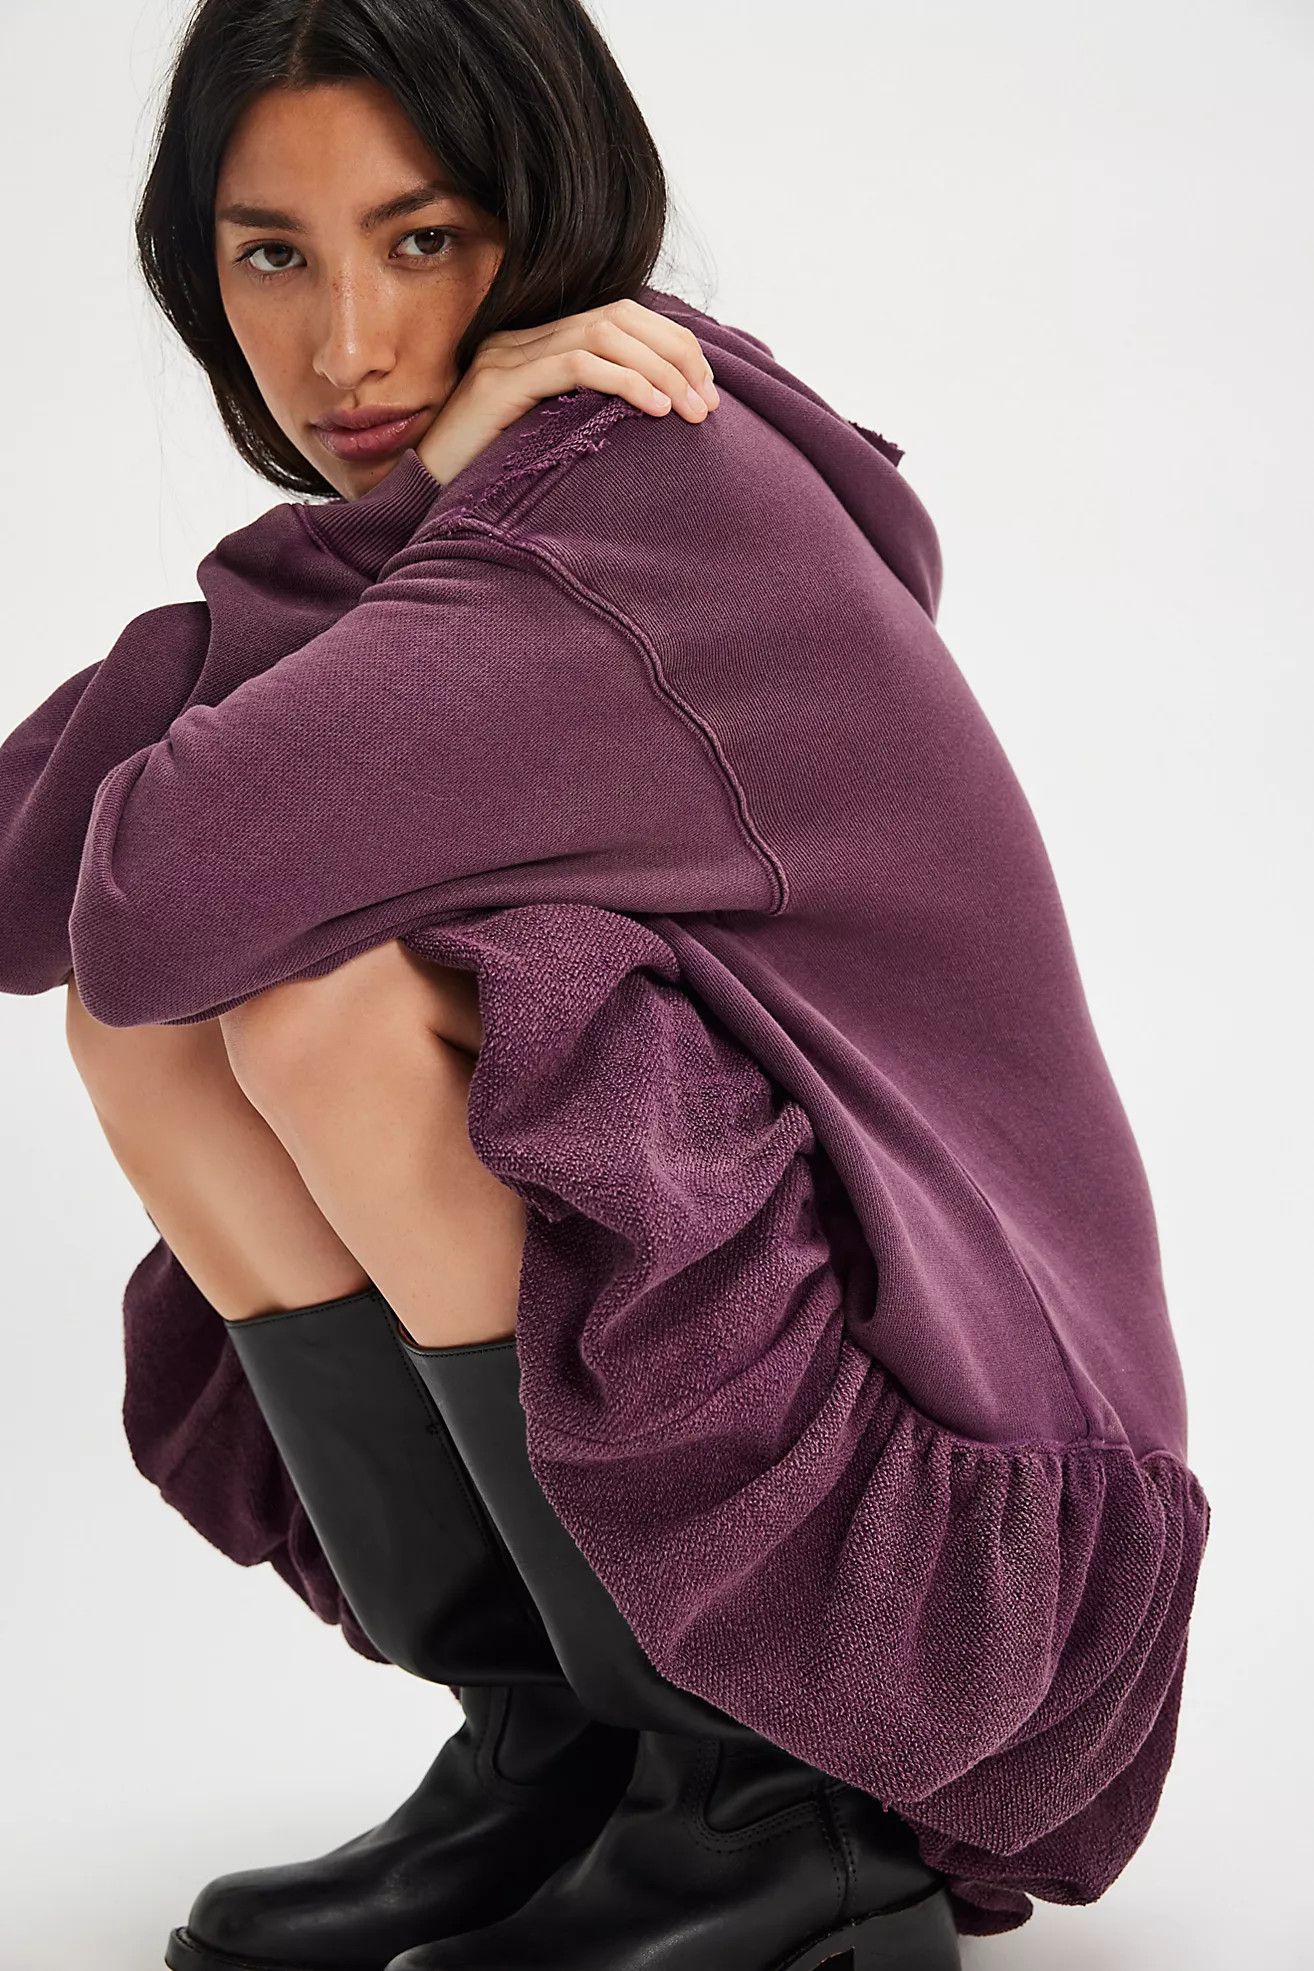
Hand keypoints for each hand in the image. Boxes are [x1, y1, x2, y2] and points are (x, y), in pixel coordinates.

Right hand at [415, 297, 719, 487]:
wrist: (421, 503)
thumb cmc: (488, 483)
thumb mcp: (550, 443)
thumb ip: (588, 419)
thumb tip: (658, 419)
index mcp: (537, 348)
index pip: (618, 318)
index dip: (672, 343)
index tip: (706, 388)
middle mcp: (522, 341)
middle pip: (620, 315)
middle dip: (676, 352)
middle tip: (710, 401)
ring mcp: (508, 358)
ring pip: (604, 334)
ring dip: (660, 368)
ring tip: (692, 410)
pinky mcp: (499, 384)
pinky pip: (577, 364)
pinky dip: (626, 382)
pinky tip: (656, 408)